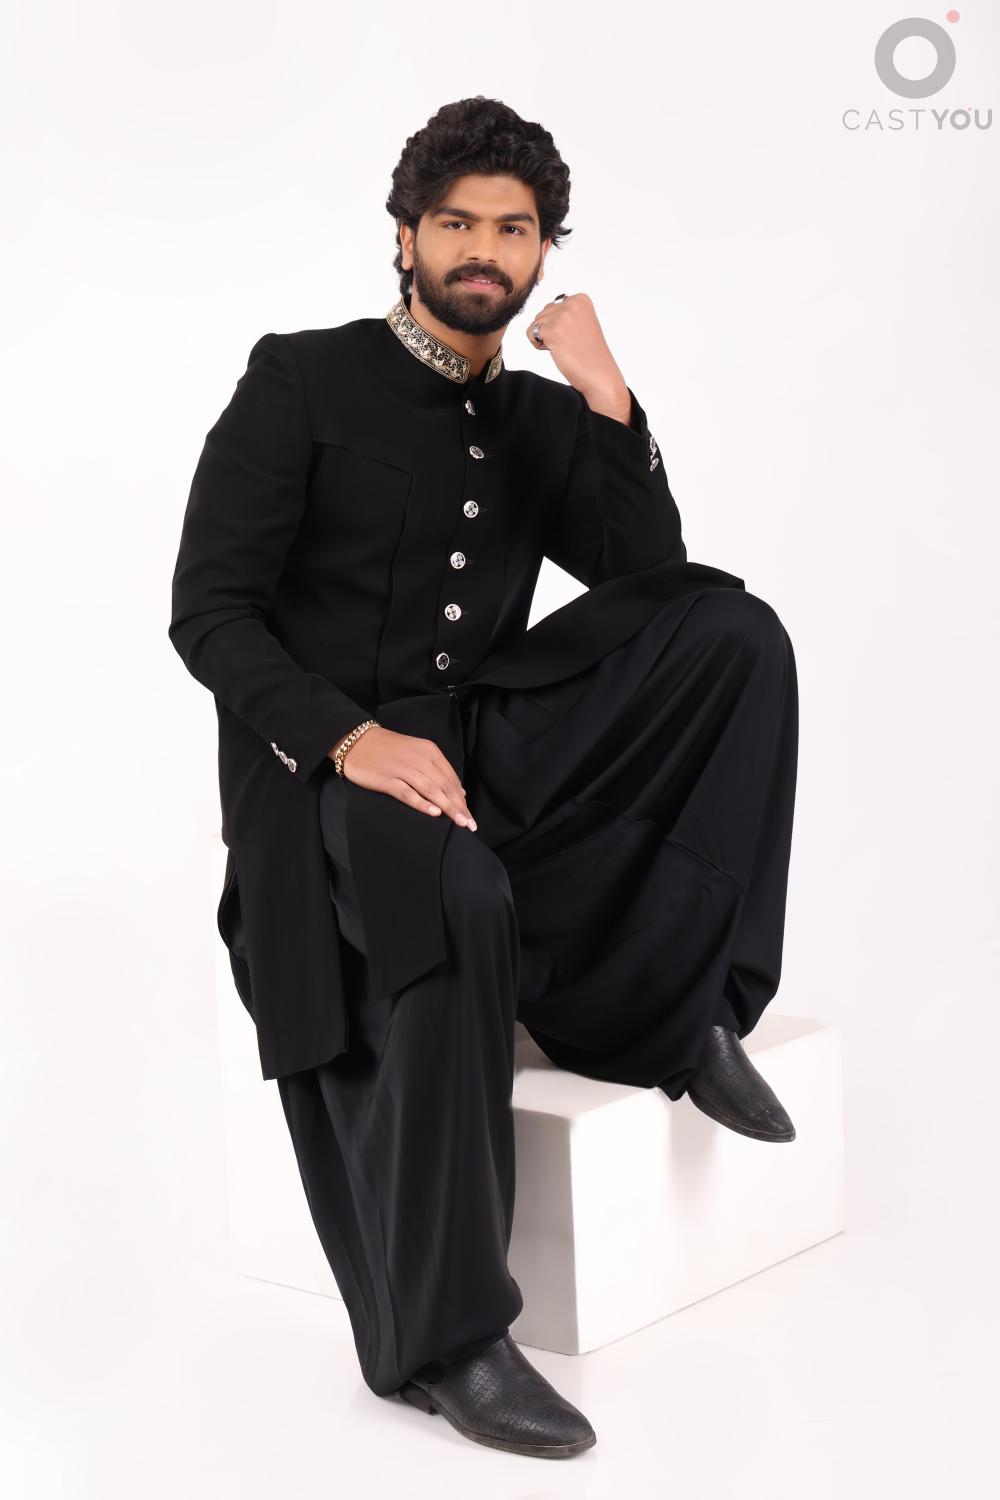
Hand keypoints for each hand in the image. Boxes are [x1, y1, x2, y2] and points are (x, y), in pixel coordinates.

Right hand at [337, 726, 476, 829]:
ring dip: (448, 807)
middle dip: (460, 807)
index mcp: (429, 751)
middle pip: (444, 786)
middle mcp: (419, 759)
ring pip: (431, 790)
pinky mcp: (387, 779)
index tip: (470, 815)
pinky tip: (434, 813)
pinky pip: (408, 793)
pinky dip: (422, 803)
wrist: (357, 742)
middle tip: (470, 824)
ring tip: (460, 823)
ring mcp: (403, 769)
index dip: (462, 798)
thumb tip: (459, 791)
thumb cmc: (389, 750)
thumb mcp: (417, 753)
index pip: (451, 778)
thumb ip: (438, 770)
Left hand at [525, 291, 629, 416]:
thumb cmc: (588, 353)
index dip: (558, 325)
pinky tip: (556, 350)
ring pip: (536, 323)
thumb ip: (566, 312)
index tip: (575, 335)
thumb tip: (547, 305)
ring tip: (564, 347)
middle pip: (543, 313)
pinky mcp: (553, 330)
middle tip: (569, 343)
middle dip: (550, 331)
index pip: (553, 307)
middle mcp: (572, 303)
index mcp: (581, 299)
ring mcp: (563, 316)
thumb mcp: (581, 323)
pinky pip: (530, 332)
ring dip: (545, 338)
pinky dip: (538, 345)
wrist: (599, 373)